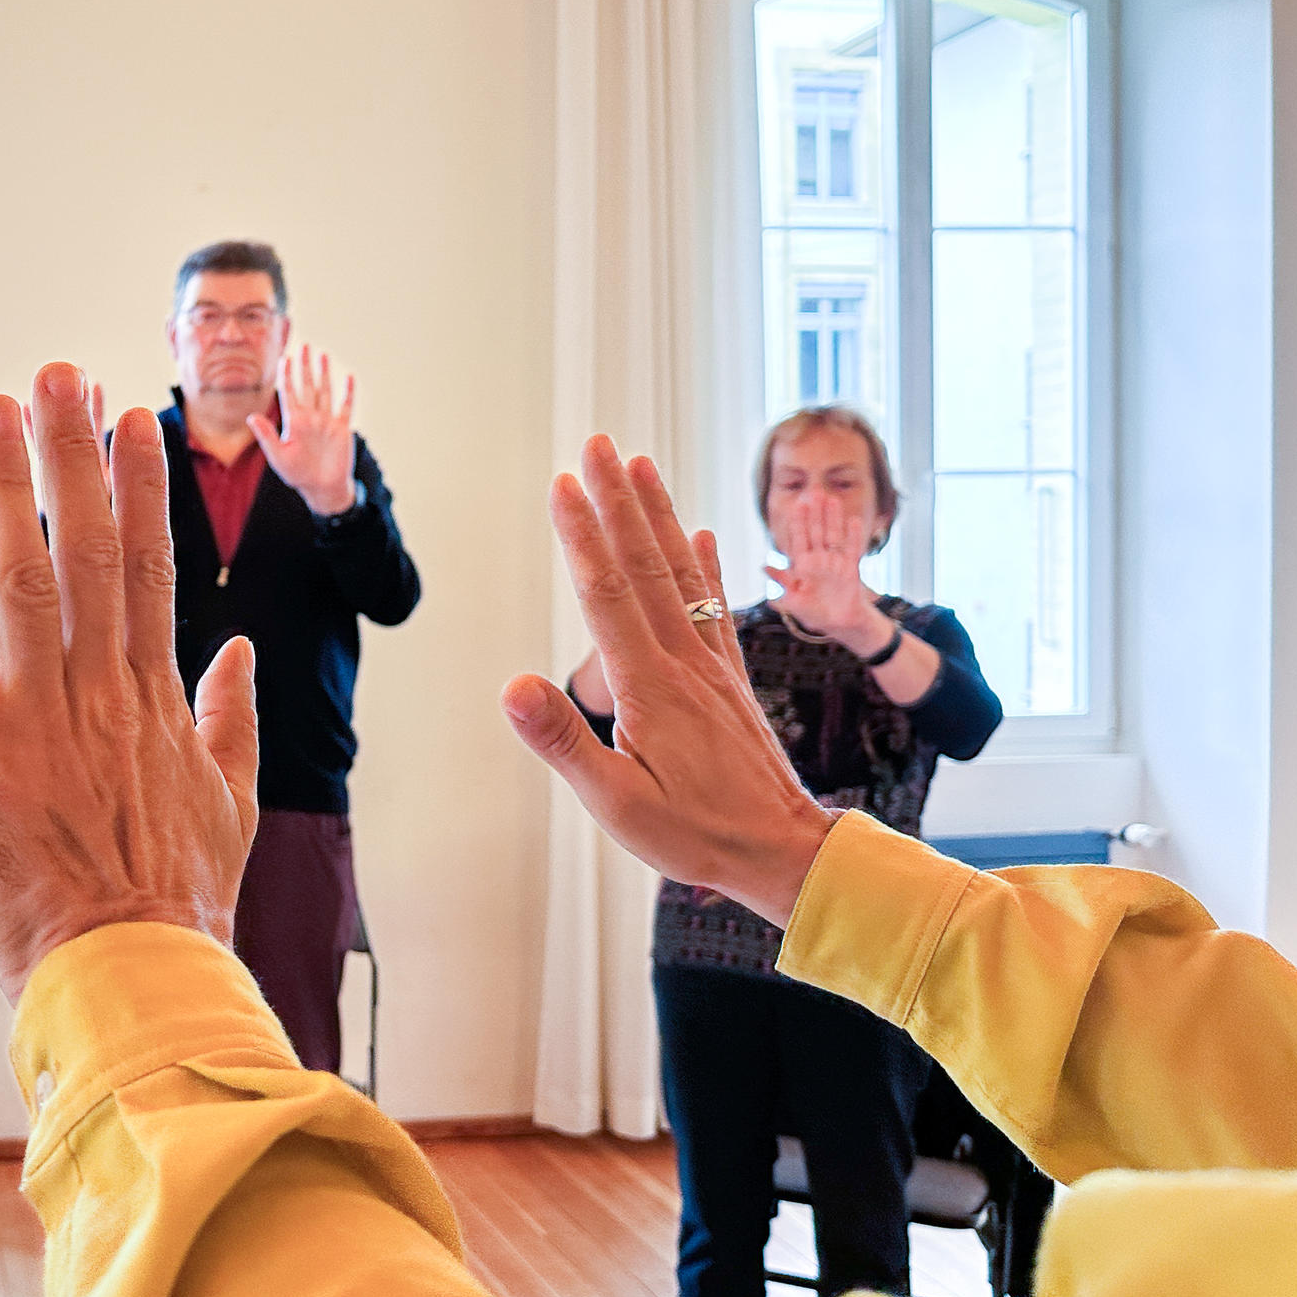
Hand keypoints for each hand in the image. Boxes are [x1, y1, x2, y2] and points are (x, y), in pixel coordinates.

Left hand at [0, 362, 261, 1002]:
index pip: (150, 566)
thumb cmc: (181, 903)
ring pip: (21, 579)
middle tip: (58, 373)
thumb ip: (231, 720)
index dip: (140, 486)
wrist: (136, 976)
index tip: (133, 419)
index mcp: (154, 698)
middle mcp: (99, 690)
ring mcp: (37, 717)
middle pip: (89, 548)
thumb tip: (239, 653)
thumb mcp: (232, 804)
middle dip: (73, 454)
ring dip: (5, 489)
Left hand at [249, 339, 357, 514]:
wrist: (321, 488)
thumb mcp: (278, 455)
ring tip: (322, 355)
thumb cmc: (297, 474)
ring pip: (325, 391)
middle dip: (305, 367)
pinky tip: (348, 378)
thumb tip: (250, 417)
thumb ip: (266, 435)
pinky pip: (345, 407)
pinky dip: (348, 393)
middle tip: (303, 346)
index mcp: (293, 422)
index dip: (287, 376)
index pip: (289, 393)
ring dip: (324, 373)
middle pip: (307, 386)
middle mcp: (310, 417)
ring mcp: (326, 421)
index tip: (284, 359)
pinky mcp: (341, 429)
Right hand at [499, 436, 834, 928]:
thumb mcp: (615, 803)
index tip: (563, 484)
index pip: (606, 595)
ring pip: (681, 574)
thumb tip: (511, 686)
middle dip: (617, 501)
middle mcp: (683, 662)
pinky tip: (703, 533)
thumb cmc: (695, 835)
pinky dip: (707, 565)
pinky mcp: (730, 680)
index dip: (582, 536)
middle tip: (598, 445)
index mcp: (649, 688)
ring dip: (658, 515)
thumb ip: (563, 742)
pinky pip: (715, 608)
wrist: (785, 851)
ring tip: (640, 465)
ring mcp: (712, 666)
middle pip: (644, 565)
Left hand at [764, 498, 887, 649]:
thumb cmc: (813, 613)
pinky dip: (854, 537)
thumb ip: (782, 583)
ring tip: (832, 500)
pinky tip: (854, 521)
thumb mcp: (794, 601)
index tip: (797, 505)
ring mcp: (835, 563)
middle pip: (816, 533)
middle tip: (814, 492)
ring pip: (833, 536)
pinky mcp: (851, 569)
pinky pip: (853, 550)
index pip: (798, 541)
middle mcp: (818, 560)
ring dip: (833, 519)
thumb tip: (763, 566)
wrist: (839, 624)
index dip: (798, 524)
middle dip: (815, 514)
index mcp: (802, 566)